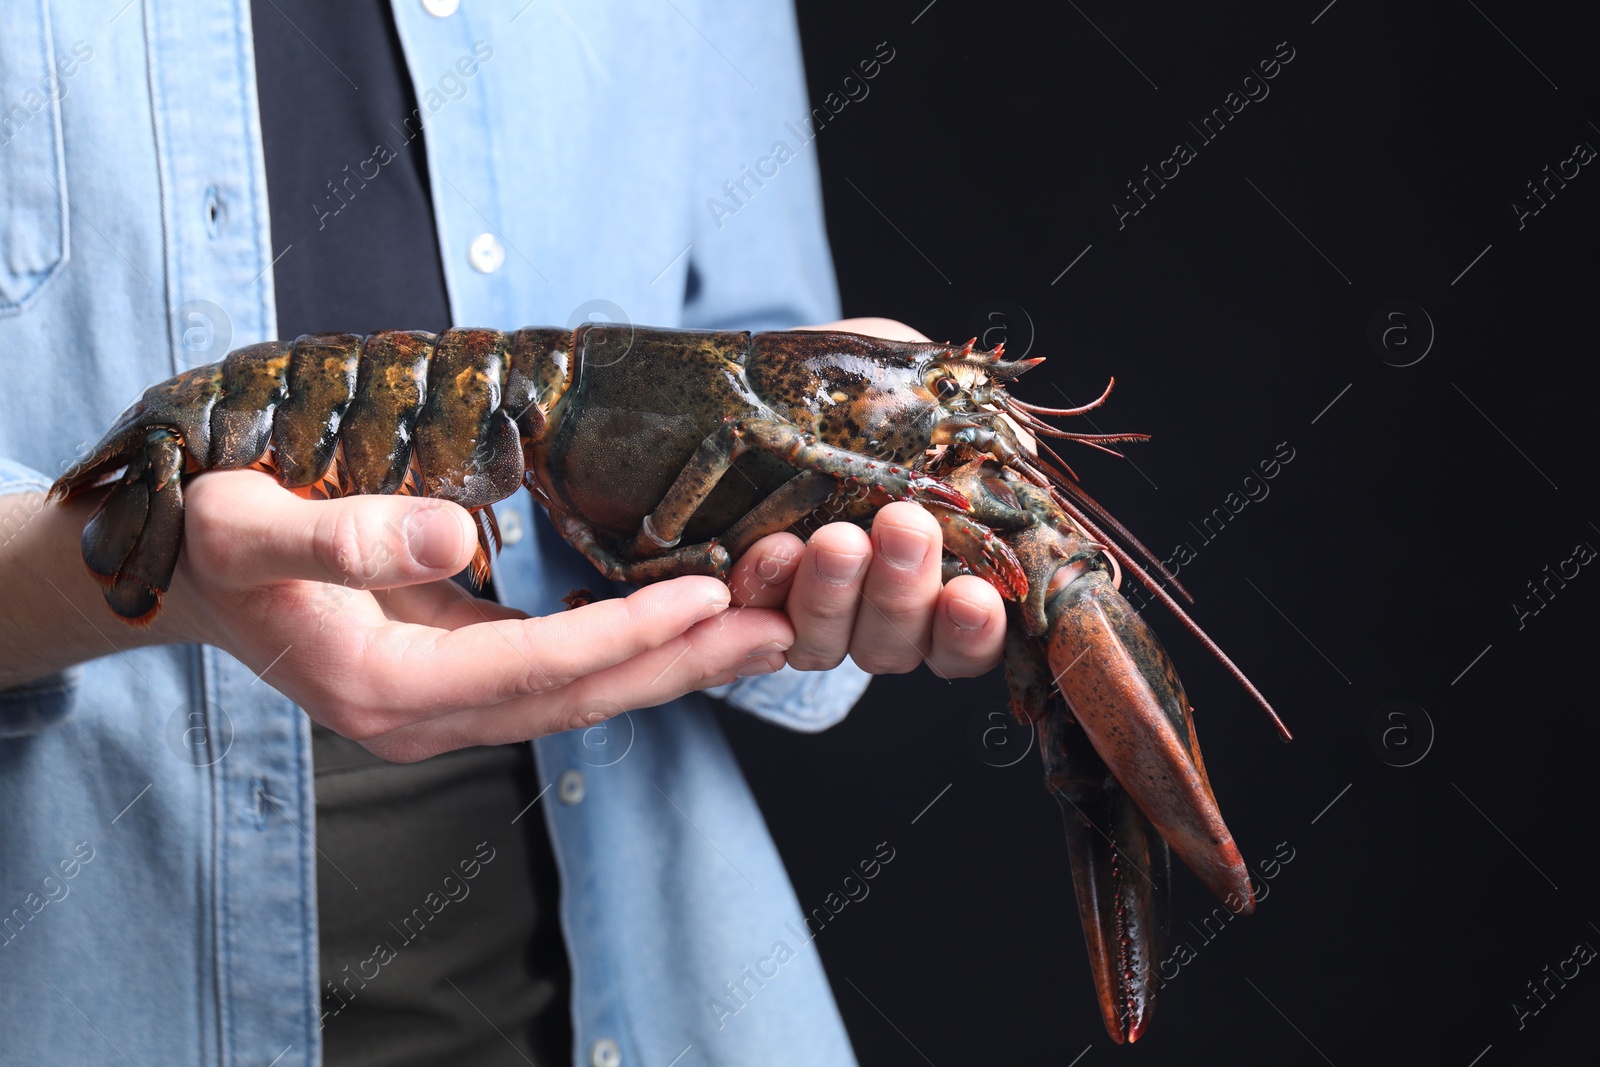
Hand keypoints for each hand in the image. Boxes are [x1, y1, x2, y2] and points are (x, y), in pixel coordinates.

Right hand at [151, 472, 793, 760]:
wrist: (181, 575)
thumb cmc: (208, 539)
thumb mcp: (249, 522)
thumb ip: (343, 533)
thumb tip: (450, 535)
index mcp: (383, 685)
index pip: (535, 667)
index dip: (627, 634)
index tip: (710, 594)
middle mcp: (424, 715)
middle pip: (579, 698)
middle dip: (684, 662)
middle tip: (785, 624)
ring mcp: (443, 705)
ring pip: (579, 693)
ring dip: (673, 661)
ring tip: (765, 624)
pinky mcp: (456, 677)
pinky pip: (559, 672)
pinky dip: (628, 649)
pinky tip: (687, 619)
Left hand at [723, 317, 1007, 679]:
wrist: (770, 381)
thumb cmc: (866, 395)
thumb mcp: (926, 398)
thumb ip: (975, 433)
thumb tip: (1021, 464)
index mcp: (942, 581)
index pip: (970, 636)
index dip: (973, 628)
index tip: (975, 594)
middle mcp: (882, 616)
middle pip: (901, 643)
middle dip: (903, 589)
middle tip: (903, 526)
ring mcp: (817, 617)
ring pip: (830, 644)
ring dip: (835, 593)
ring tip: (836, 538)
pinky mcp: (753, 607)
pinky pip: (758, 621)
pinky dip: (767, 588)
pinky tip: (772, 549)